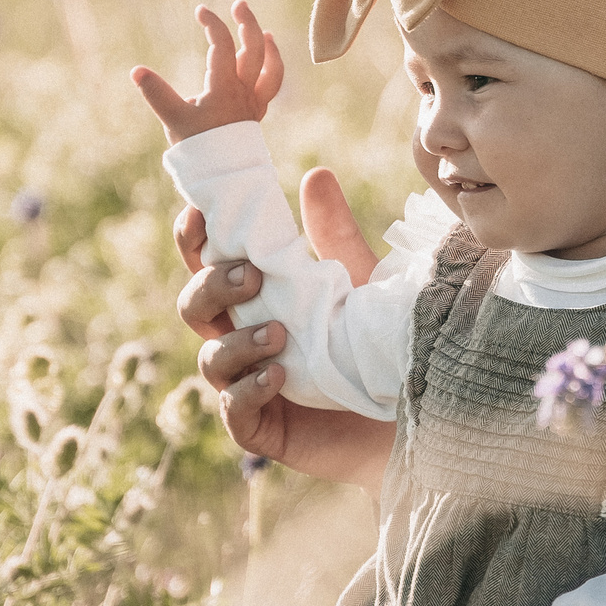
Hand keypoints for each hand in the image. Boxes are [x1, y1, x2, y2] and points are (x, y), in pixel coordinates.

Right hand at [132, 0, 282, 142]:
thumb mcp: (174, 120)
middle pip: (255, 48)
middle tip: (239, 5)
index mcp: (225, 88)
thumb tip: (136, 71)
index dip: (213, 24)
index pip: (223, 45)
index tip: (201, 11)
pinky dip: (272, 68)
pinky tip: (267, 61)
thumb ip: (157, 94)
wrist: (225, 180)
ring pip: (270, 67)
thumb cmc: (199, 151)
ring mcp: (254, 103)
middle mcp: (245, 92)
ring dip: (267, 45)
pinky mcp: (256, 114)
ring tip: (265, 32)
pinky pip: (271, 85)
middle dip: (247, 23)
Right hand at [175, 168, 393, 493]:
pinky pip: (235, 412)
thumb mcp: (357, 286)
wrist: (412, 418)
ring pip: (210, 360)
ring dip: (236, 341)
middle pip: (194, 306)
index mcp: (252, 301)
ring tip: (277, 332)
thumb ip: (333, 237)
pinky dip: (249, 390)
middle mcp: (239, 340)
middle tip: (251, 274)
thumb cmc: (375, 347)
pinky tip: (276, 375)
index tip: (201, 215)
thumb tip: (315, 174)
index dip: (193, 241)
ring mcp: (245, 386)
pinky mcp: (262, 431)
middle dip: (213, 285)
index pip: (205, 265)